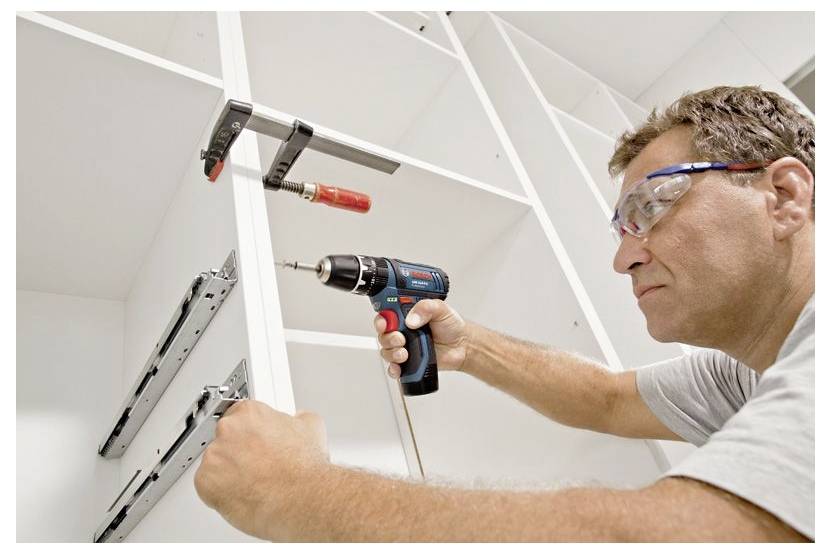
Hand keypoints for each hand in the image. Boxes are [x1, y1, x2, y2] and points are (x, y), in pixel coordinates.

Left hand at [194, 400, 328, 540]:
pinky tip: (243, 494)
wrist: (302, 499)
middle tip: (258, 466)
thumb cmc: (306, 469)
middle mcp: (229, 429)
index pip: (239, 416)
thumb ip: (297, 419)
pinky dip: (220, 493)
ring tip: (254, 484)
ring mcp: (215, 455)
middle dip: (239, 452)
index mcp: (250, 412)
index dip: (249, 434)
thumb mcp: (312, 428)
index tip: (254, 444)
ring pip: (215, 463)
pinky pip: (206, 486)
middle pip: (225, 439)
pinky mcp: (205, 481)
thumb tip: (299, 419)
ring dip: (229, 473)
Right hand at [374, 299, 468, 378]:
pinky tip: (399, 368)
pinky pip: (394, 367)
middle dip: (388, 338)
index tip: (385, 324)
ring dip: (391, 353)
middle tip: (400, 339)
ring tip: (404, 353)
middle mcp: (403, 330)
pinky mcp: (409, 362)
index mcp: (406, 315)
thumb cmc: (452, 326)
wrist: (463, 346)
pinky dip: (393, 369)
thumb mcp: (441, 309)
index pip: (386, 315)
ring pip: (386, 351)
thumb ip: (426, 307)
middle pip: (383, 334)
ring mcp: (405, 347)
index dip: (382, 320)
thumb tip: (412, 319)